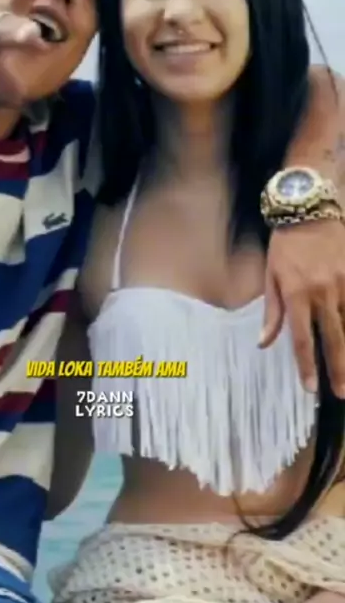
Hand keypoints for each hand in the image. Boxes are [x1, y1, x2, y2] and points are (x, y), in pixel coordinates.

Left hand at [261, 219, 344, 397]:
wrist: (310, 210)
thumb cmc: (286, 244)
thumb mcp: (271, 275)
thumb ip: (272, 312)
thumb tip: (264, 343)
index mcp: (296, 293)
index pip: (302, 338)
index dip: (306, 365)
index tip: (311, 388)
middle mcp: (322, 292)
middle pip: (332, 338)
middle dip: (337, 368)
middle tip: (341, 392)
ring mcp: (343, 284)